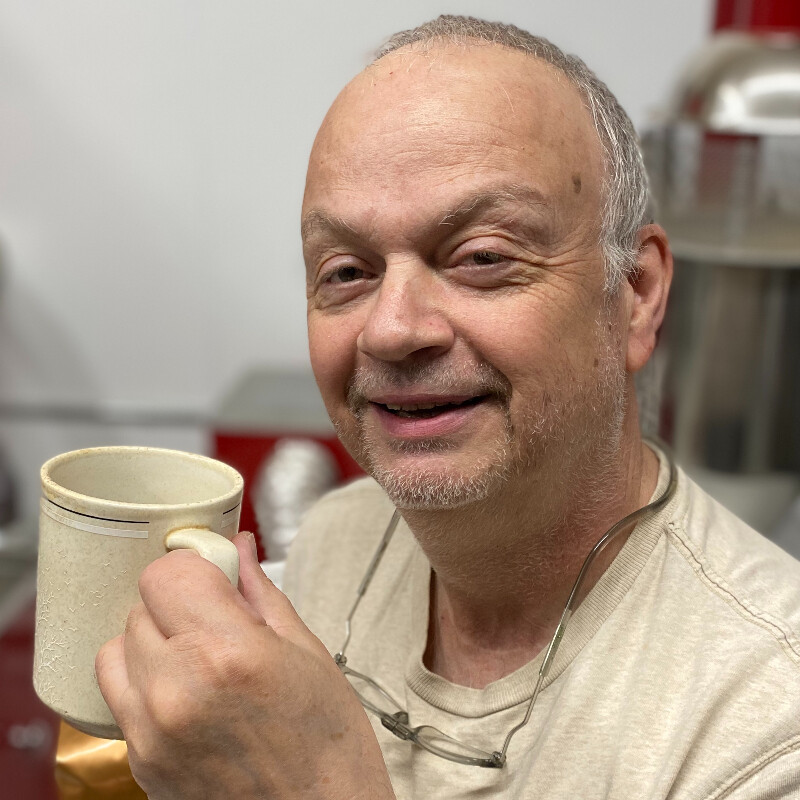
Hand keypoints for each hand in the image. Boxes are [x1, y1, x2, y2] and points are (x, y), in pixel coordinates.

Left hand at [96, 532, 394, 799]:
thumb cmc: (328, 746)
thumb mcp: (307, 652)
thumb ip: (259, 593)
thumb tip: (238, 550)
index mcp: (228, 654)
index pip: (165, 575)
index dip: (191, 565)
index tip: (211, 572)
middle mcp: (178, 692)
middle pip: (140, 607)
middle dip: (178, 601)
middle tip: (215, 616)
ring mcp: (152, 732)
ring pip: (117, 650)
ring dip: (151, 640)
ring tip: (194, 653)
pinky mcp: (141, 763)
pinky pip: (119, 698)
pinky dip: (144, 682)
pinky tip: (186, 690)